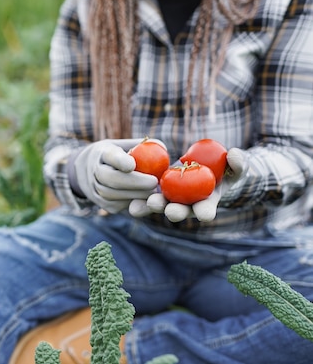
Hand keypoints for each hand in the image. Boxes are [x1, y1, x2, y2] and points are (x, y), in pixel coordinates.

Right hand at [71, 139, 159, 212]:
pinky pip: (117, 205)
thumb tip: (163, 148)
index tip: (133, 165)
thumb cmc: (117, 155)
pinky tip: (143, 197)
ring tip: (153, 191)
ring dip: (136, 195)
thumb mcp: (125, 145)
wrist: (89, 171)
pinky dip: (131, 202)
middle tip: (154, 182)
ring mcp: (95, 188)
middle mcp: (94, 170)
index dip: (120, 161)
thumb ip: (143, 146)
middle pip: (111, 178)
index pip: (110, 155)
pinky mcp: (101, 203)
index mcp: (102, 152)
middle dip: (134, 182)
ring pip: (113, 195)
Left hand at [132, 148, 247, 221]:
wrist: (208, 167)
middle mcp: (187, 205)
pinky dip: (139, 201)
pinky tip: (130, 202)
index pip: (207, 210)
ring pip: (162, 205)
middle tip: (171, 211)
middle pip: (180, 210)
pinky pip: (147, 197)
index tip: (205, 213)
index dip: (206, 212)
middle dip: (175, 211)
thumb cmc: (227, 169)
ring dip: (153, 206)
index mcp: (207, 202)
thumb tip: (235, 155)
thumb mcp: (236, 165)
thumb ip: (238, 163)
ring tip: (146, 204)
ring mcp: (172, 199)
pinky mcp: (159, 192)